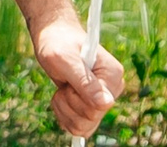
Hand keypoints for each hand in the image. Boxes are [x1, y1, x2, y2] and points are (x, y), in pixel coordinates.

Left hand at [34, 14, 123, 137]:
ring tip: (63, 87)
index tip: (69, 80)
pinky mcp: (92, 108)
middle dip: (69, 102)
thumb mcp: (65, 60)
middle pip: (90, 118)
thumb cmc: (58, 43)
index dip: (77, 98)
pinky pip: (78, 128)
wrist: (53, 38)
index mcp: (113, 76)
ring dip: (64, 109)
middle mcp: (112, 90)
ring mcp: (102, 101)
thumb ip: (84, 82)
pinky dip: (64, 114)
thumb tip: (106, 104)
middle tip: (65, 81)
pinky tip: (62, 96)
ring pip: (82, 127)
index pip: (100, 107)